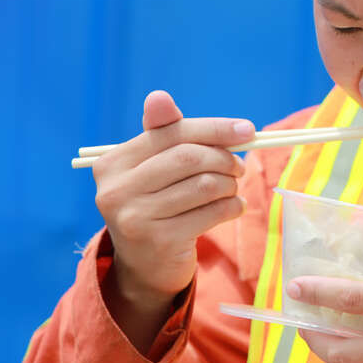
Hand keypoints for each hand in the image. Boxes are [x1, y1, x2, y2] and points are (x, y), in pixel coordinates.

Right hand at [93, 90, 254, 350]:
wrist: (146, 267)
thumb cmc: (158, 204)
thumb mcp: (157, 168)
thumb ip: (166, 133)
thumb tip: (159, 96)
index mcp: (113, 162)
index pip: (172, 132)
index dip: (215, 129)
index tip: (249, 130)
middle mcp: (115, 189)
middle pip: (190, 157)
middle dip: (225, 158)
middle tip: (239, 167)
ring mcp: (134, 217)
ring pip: (205, 185)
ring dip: (230, 184)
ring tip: (232, 189)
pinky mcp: (159, 240)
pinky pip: (212, 212)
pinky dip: (232, 206)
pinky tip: (233, 207)